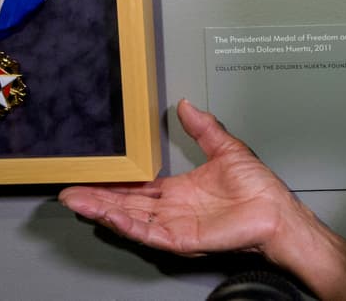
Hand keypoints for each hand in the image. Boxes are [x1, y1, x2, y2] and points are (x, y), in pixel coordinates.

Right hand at [59, 100, 345, 300]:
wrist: (277, 212)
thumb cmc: (259, 189)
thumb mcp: (226, 147)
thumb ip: (203, 128)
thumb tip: (186, 105)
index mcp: (178, 191)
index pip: (137, 186)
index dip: (113, 181)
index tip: (91, 173)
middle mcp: (172, 209)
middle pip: (126, 203)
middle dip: (96, 197)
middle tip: (68, 189)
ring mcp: (174, 225)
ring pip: (130, 218)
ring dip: (103, 209)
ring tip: (77, 201)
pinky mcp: (181, 239)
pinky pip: (148, 233)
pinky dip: (127, 224)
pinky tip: (109, 216)